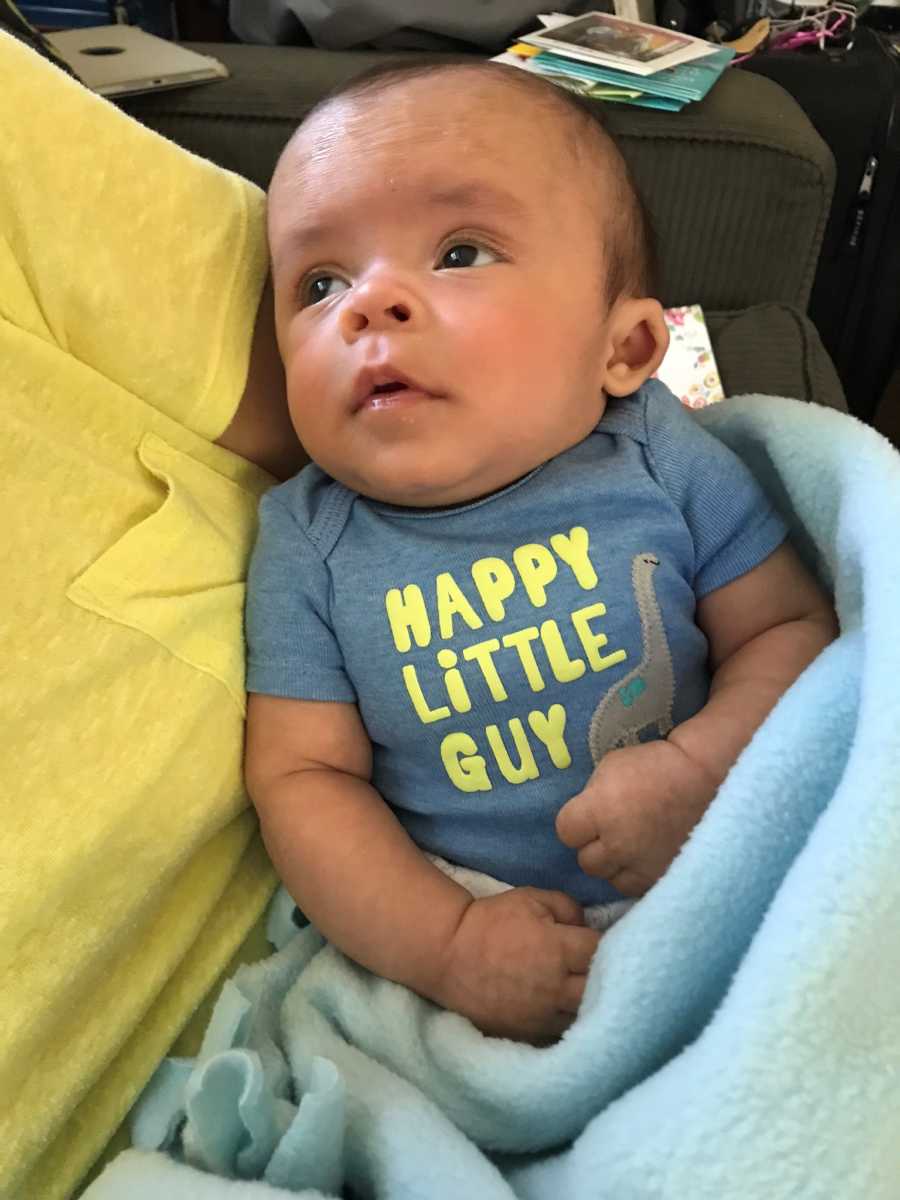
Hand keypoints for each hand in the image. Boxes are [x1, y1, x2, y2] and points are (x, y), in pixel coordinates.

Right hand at [428, 888, 599, 1042]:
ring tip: (585, 993)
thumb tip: (585, 925)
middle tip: (598, 969)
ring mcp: (541, 1015)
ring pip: (585, 1018)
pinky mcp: (527, 1033)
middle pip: (603, 991)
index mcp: (558, 949)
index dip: (606, 944)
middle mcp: (555, 987)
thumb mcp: (530, 898)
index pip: (602, 951)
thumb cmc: (491, 921)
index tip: (598, 941)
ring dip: (590, 1005)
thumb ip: (567, 907)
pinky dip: (569, 1024)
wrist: (448, 954)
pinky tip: (567, 1012)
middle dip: (605, 979)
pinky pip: (561, 1034)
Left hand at [556, 739, 717, 896]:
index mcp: (599, 811)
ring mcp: (641, 865)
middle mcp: (617, 844)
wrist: (706, 779)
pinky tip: (645, 858)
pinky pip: (636, 887)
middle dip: (595, 846)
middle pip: (587, 861)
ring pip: (610, 879)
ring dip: (615, 864)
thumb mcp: (610, 768)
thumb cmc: (656, 765)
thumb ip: (592, 798)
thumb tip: (585, 818)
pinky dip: (636, 874)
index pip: (566, 832)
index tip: (589, 815)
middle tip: (612, 831)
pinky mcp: (663, 877)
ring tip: (630, 847)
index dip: (576, 823)